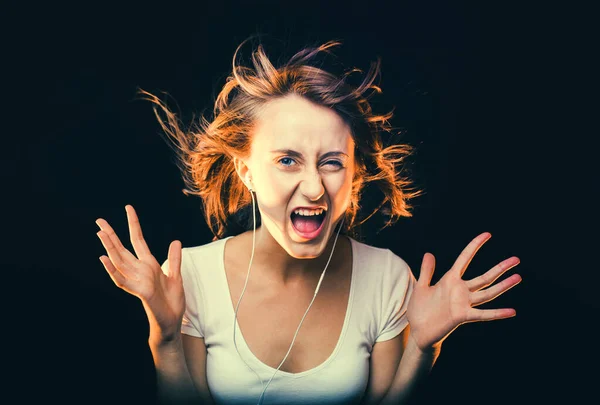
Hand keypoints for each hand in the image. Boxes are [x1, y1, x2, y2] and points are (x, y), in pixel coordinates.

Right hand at [96, 205, 184, 341]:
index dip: (133, 224)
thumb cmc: (171, 301)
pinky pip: (122, 280)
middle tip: (99, 220)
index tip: (128, 208)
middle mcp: (140, 270)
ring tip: (100, 232)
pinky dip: (112, 270)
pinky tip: (104, 259)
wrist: (171, 321)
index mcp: (149, 264)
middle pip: (122, 249)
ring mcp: (137, 280)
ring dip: (109, 247)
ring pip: (119, 261)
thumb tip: (175, 240)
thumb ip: (174, 259)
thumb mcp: (176, 276)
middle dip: (111, 235)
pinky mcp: (139, 291)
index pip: (138, 240)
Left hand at [407, 232, 520, 351]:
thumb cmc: (419, 311)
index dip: (475, 246)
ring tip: (518, 277)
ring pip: (487, 292)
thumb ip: (427, 271)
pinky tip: (511, 311)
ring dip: (503, 286)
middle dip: (500, 268)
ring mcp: (463, 303)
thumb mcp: (421, 287)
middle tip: (516, 259)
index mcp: (450, 280)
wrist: (418, 332)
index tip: (487, 234)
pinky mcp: (462, 316)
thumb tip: (429, 253)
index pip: (465, 259)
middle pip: (484, 277)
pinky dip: (496, 313)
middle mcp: (460, 291)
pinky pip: (482, 314)